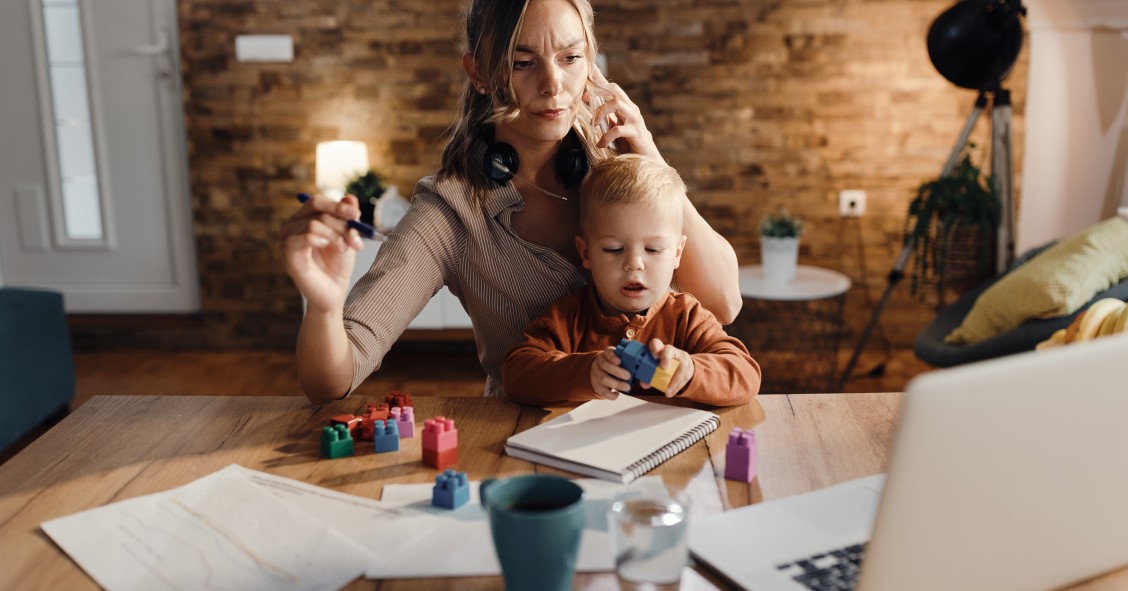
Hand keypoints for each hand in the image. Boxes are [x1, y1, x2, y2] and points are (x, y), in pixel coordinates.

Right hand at [279, 193, 364, 312]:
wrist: (334, 292)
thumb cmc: (338, 265)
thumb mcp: (347, 237)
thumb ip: (348, 218)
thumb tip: (350, 198)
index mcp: (304, 219)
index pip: (316, 201)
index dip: (337, 205)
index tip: (356, 215)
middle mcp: (292, 226)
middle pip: (314, 207)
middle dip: (339, 220)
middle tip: (354, 236)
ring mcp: (287, 240)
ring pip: (313, 223)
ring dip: (335, 235)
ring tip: (344, 249)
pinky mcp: (288, 256)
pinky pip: (301, 238)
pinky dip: (319, 239)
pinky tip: (328, 246)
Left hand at [588, 68, 660, 158]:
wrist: (647, 162)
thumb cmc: (630, 146)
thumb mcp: (616, 129)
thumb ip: (608, 119)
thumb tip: (593, 111)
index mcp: (626, 107)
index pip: (611, 88)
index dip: (598, 81)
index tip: (585, 82)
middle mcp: (632, 110)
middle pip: (614, 90)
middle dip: (597, 91)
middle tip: (585, 100)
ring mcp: (635, 120)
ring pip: (616, 103)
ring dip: (601, 112)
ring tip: (594, 124)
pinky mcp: (636, 133)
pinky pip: (618, 129)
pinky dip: (606, 137)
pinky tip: (601, 144)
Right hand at [590, 347, 630, 399]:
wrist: (597, 371)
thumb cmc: (614, 365)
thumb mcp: (619, 359)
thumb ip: (630, 361)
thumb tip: (646, 370)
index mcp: (606, 355)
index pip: (607, 352)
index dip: (613, 356)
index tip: (620, 361)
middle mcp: (600, 363)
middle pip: (605, 365)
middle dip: (617, 371)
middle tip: (628, 376)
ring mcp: (596, 375)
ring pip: (603, 379)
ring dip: (616, 384)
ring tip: (627, 387)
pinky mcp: (597, 386)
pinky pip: (602, 391)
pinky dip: (610, 394)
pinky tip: (617, 394)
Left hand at [641, 338, 694, 397]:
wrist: (682, 364)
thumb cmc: (663, 365)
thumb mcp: (656, 367)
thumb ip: (648, 375)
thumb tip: (644, 383)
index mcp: (659, 349)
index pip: (656, 343)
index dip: (655, 349)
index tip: (654, 356)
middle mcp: (671, 351)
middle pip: (669, 350)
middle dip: (665, 357)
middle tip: (664, 367)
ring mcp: (682, 359)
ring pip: (680, 367)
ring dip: (673, 380)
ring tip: (667, 391)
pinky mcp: (688, 368)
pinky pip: (684, 378)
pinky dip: (676, 387)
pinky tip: (671, 393)